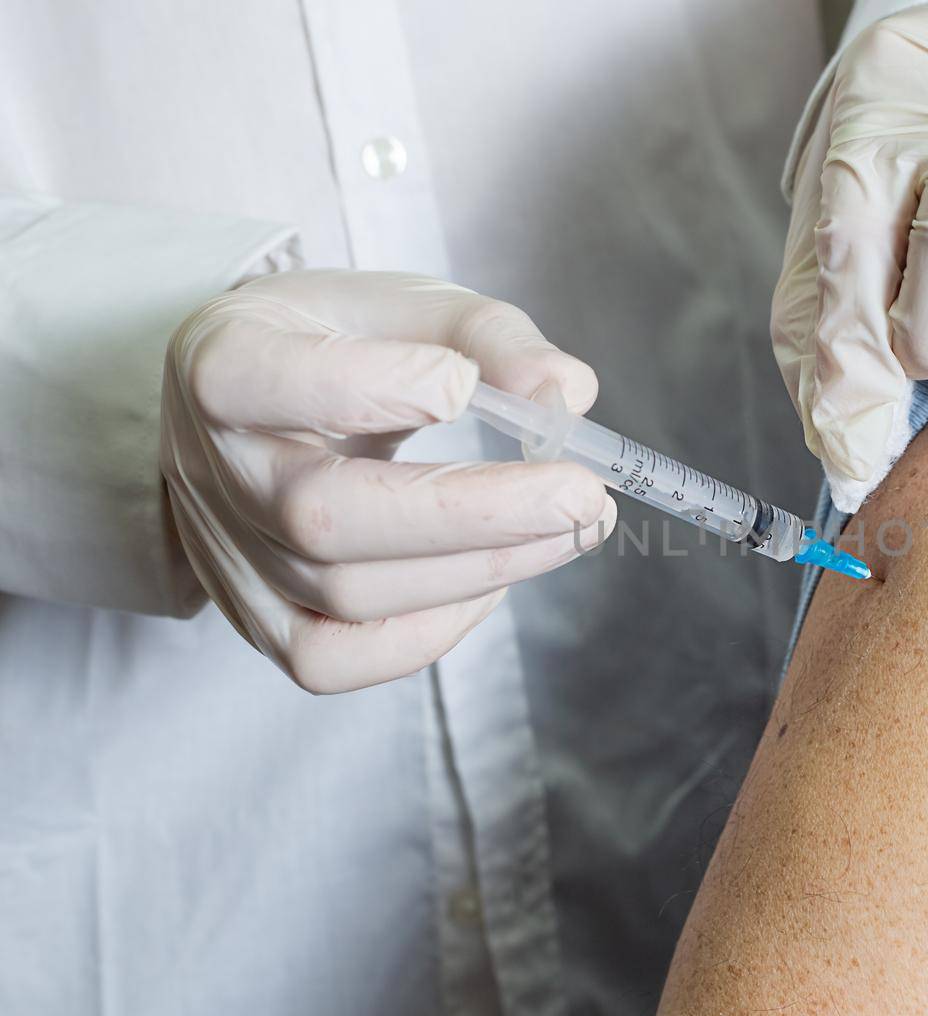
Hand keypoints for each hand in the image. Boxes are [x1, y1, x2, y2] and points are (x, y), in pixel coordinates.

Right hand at [160, 270, 614, 692]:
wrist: (259, 417)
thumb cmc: (339, 346)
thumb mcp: (401, 305)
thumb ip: (487, 334)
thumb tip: (568, 392)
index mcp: (221, 363)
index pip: (257, 381)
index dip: (367, 387)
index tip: (464, 383)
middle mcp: (209, 469)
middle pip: (321, 515)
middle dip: (471, 512)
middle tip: (581, 494)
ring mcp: (229, 558)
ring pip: (346, 592)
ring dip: (482, 566)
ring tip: (574, 527)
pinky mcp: (261, 623)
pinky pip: (335, 660)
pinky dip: (431, 630)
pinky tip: (494, 578)